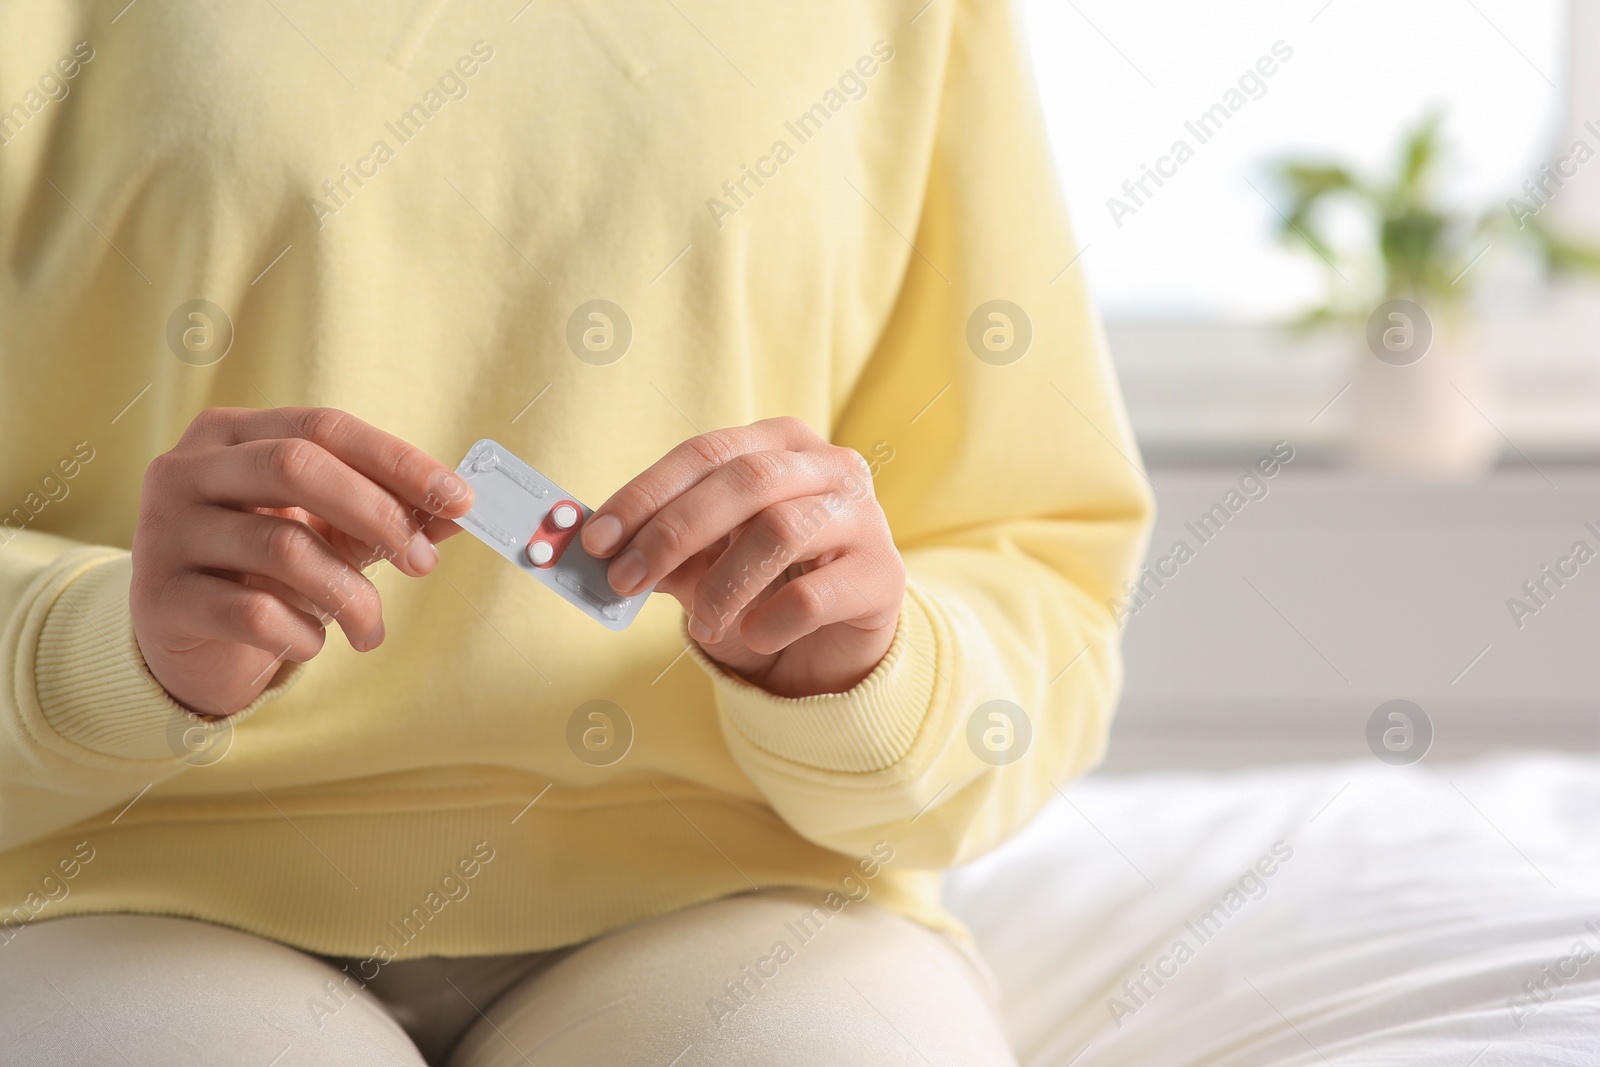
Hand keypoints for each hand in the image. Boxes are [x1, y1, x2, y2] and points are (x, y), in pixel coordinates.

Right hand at [130, 407, 472, 716]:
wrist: (185, 634)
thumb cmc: (263, 567)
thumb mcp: (328, 529)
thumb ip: (388, 513)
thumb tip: (462, 510)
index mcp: (232, 433)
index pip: (325, 426)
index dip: (398, 461)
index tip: (460, 499)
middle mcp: (186, 469)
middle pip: (295, 467)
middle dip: (377, 514)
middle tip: (423, 563)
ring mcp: (165, 531)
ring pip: (280, 546)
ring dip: (349, 593)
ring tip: (371, 628)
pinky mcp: (159, 598)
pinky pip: (252, 613)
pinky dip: (302, 633)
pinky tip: (313, 644)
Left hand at [580, 417, 904, 697]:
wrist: (840, 641)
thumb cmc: (769, 585)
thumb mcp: (709, 564)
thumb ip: (668, 553)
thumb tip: (607, 557)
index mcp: (781, 444)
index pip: (706, 453)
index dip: (646, 493)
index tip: (597, 538)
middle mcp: (828, 466)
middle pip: (744, 481)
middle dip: (673, 532)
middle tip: (625, 580)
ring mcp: (863, 516)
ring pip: (780, 531)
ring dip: (722, 584)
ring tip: (699, 625)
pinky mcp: (882, 575)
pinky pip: (814, 597)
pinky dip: (768, 620)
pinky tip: (753, 635)